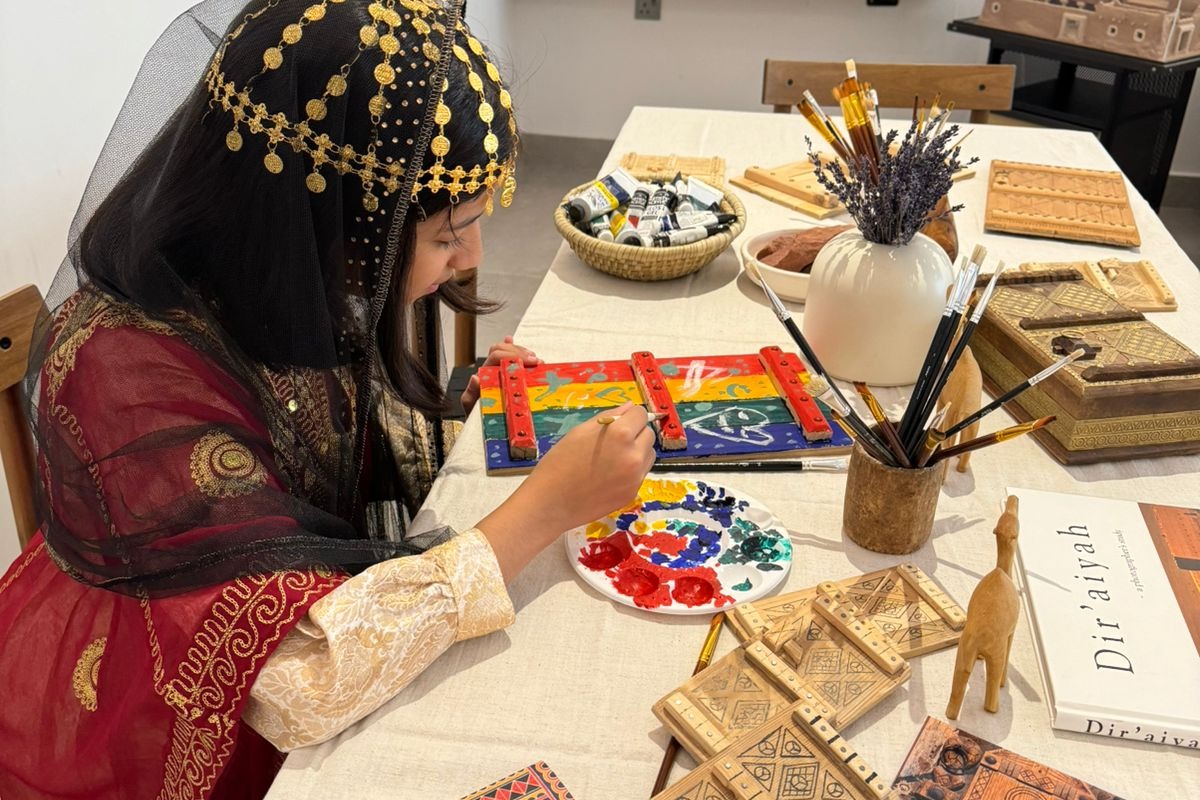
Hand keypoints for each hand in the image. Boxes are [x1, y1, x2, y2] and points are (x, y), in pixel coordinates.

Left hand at [460, 336, 542, 414]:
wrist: (476, 421)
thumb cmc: (474, 414)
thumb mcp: (471, 406)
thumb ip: (470, 394)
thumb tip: (475, 378)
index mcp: (484, 375)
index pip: (496, 356)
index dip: (513, 355)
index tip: (529, 362)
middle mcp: (490, 370)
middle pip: (503, 350)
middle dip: (520, 353)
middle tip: (535, 361)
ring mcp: (498, 371)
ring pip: (507, 351)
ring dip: (522, 353)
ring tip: (536, 361)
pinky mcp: (506, 375)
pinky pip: (509, 358)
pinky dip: (516, 351)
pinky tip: (519, 346)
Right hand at [476, 403, 656, 582]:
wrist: (551, 502)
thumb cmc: (559, 462)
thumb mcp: (580, 431)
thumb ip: (608, 417)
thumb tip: (629, 408)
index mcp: (620, 434)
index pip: (640, 414)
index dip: (629, 416)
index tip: (618, 422)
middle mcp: (634, 454)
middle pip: (648, 434)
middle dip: (635, 433)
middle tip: (614, 441)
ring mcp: (636, 476)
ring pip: (648, 454)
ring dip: (637, 451)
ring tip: (613, 458)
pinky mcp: (633, 493)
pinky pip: (640, 473)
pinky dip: (631, 470)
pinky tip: (610, 475)